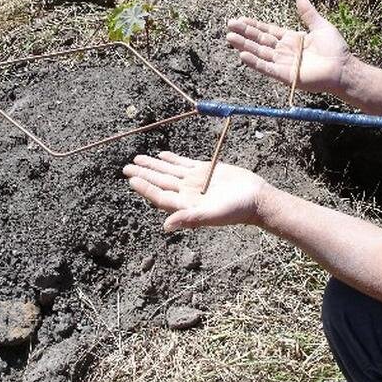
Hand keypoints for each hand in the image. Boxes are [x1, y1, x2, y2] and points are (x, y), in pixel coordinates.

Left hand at [123, 151, 268, 231]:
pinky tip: (161, 155)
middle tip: (125, 167)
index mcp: (186, 204)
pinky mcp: (205, 170)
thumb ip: (189, 219)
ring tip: (137, 158)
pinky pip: (183, 163)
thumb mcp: (212, 215)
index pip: (160, 196)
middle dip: (143, 174)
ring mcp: (195, 181)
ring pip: (169, 171)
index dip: (145, 188)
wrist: (256, 198)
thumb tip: (165, 226)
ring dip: (153, 165)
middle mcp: (187, 193)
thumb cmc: (236, 210)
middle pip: (160, 182)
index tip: (132, 179)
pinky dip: (172, 159)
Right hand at [227, 0, 351, 94]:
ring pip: (259, 53)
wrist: (342, 68)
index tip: (240, 19)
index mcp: (291, 39)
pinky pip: (266, 68)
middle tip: (229, 26)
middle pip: (260, 41)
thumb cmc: (335, 49)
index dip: (254, 25)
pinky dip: (255, 62)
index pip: (268, 31)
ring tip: (229, 38)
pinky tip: (242, 55)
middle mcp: (284, 51)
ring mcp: (283, 64)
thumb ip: (308, 13)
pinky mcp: (284, 76)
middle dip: (244, 34)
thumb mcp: (321, 26)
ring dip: (245, 46)